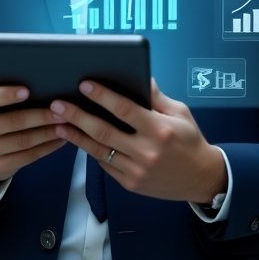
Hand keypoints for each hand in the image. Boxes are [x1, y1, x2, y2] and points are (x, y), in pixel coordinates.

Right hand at [0, 85, 65, 180]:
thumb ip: (8, 94)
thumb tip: (43, 86)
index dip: (7, 95)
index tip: (27, 91)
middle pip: (13, 121)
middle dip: (40, 116)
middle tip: (62, 112)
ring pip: (23, 141)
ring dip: (47, 133)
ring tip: (65, 126)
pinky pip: (27, 157)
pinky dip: (47, 148)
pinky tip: (60, 140)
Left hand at [50, 79, 226, 204]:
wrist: (201, 179)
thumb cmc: (190, 141)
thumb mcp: (180, 113)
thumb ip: (157, 97)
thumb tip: (140, 76)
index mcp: (159, 130)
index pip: (125, 109)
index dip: (102, 96)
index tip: (84, 84)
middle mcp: (146, 152)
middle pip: (104, 131)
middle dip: (77, 116)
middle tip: (57, 105)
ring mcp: (136, 170)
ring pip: (98, 151)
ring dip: (75, 136)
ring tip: (57, 123)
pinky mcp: (130, 183)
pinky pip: (104, 165)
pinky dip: (90, 151)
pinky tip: (77, 139)